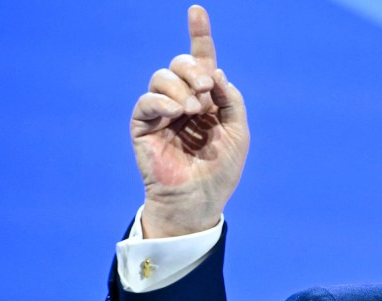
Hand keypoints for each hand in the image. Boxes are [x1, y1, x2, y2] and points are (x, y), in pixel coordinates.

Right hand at [131, 5, 249, 237]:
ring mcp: (162, 113)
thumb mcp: (238, 132)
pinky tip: (177, 114)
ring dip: (181, 88)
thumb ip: (230, 99)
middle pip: (180, 64)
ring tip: (193, 111)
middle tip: (206, 91)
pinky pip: (148, 100)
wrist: (200, 200)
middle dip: (193, 69)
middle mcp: (183, 101)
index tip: (197, 10)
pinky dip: (163, 102)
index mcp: (207, 100)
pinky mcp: (143, 126)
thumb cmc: (220, 171)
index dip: (199, 35)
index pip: (201, 61)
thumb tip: (214, 71)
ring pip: (162, 76)